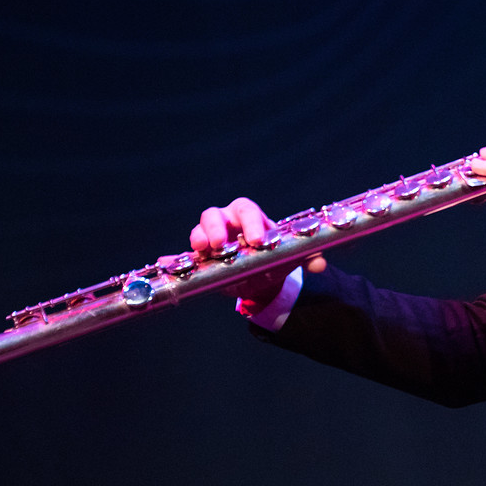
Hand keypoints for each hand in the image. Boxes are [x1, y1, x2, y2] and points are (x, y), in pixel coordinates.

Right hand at [187, 197, 325, 308]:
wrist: (258, 275)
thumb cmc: (272, 257)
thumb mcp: (288, 257)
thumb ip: (307, 258)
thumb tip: (319, 264)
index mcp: (249, 217)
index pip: (247, 210)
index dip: (250, 222)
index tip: (258, 240)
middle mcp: (226, 222)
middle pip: (214, 215)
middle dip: (216, 229)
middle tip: (222, 245)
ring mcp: (210, 238)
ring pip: (198, 231)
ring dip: (198, 240)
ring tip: (202, 252)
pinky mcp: (199, 256)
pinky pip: (182, 255)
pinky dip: (174, 259)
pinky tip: (166, 263)